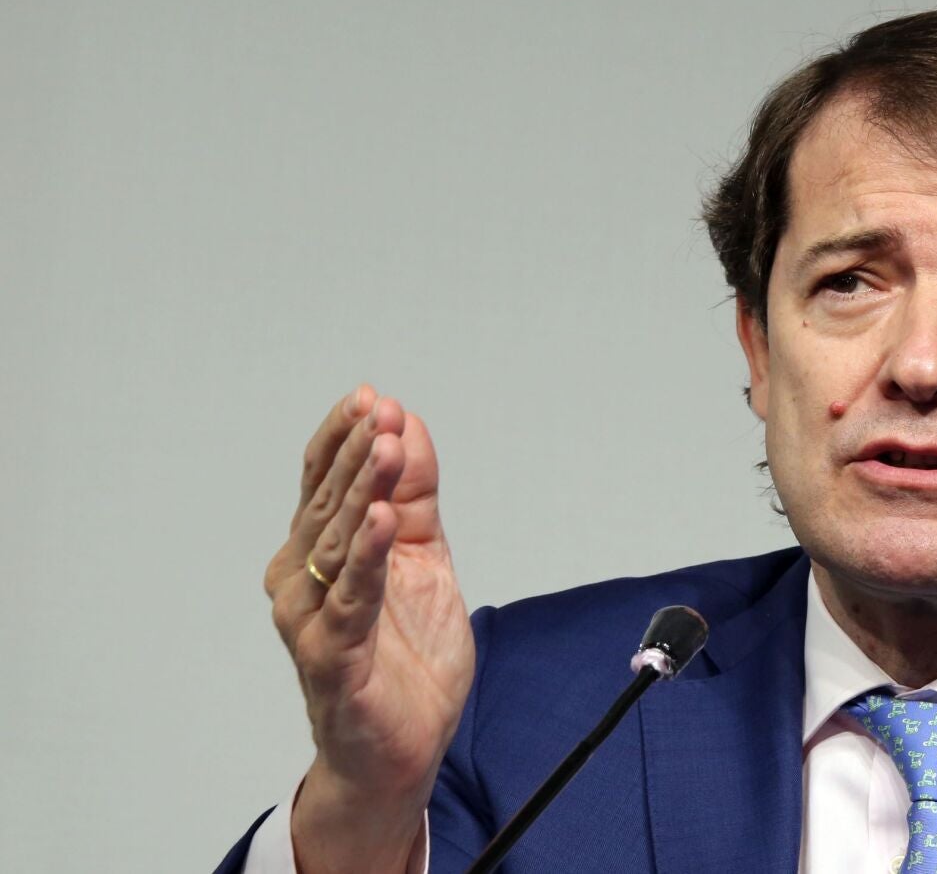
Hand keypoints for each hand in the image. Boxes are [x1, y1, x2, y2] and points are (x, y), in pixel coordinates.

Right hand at [263, 386, 474, 873]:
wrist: (400, 751)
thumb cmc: (404, 657)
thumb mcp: (423, 560)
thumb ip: (414, 498)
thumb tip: (409, 426)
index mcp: (320, 553)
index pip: (323, 482)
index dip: (343, 439)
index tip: (371, 398)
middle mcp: (301, 580)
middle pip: (328, 505)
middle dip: (357, 455)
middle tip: (380, 413)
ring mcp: (311, 620)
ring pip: (336, 544)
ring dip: (361, 492)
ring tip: (385, 448)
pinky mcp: (331, 658)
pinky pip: (351, 599)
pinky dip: (367, 558)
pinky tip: (381, 521)